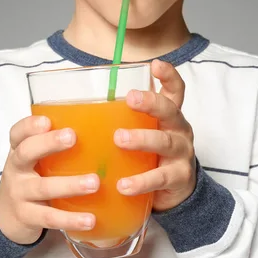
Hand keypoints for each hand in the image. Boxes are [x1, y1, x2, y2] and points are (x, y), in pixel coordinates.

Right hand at [0, 116, 99, 244]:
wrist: (6, 217)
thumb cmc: (30, 181)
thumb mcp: (35, 162)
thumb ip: (54, 149)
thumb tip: (101, 134)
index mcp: (19, 152)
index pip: (17, 134)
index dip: (29, 126)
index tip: (47, 121)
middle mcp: (16, 171)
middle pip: (26, 153)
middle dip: (48, 143)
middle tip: (72, 137)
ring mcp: (19, 194)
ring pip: (43, 187)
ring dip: (70, 185)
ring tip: (94, 183)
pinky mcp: (27, 217)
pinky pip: (49, 217)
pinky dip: (70, 219)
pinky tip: (89, 220)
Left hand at [114, 59, 195, 211]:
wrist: (174, 193)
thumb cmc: (151, 156)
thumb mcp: (142, 134)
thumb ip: (121, 121)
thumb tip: (76, 110)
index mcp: (169, 117)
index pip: (174, 91)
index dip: (169, 76)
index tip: (156, 64)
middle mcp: (179, 130)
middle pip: (170, 110)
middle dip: (151, 102)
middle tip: (130, 98)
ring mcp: (181, 154)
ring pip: (164, 142)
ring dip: (142, 139)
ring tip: (119, 139)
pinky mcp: (179, 178)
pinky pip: (160, 178)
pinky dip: (141, 182)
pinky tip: (123, 185)